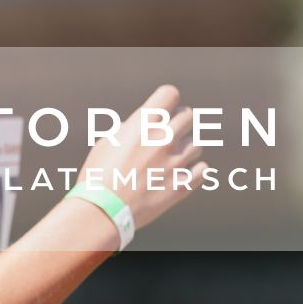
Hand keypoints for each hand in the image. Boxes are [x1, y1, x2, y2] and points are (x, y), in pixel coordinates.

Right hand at [77, 84, 205, 230]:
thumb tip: (140, 126)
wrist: (103, 209)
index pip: (170, 94)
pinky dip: (195, 171)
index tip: (163, 110)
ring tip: (169, 160)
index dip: (167, 101)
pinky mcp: (183, 184)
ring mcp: (176, 161)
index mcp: (143, 123)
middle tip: (169, 134)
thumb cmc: (99, 175)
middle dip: (179, 122)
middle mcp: (164, 138)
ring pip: (197, 144)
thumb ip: (130, 129)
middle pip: (188, 116)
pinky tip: (181, 174)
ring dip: (185, 149)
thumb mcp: (108, 142)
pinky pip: (203, 169)